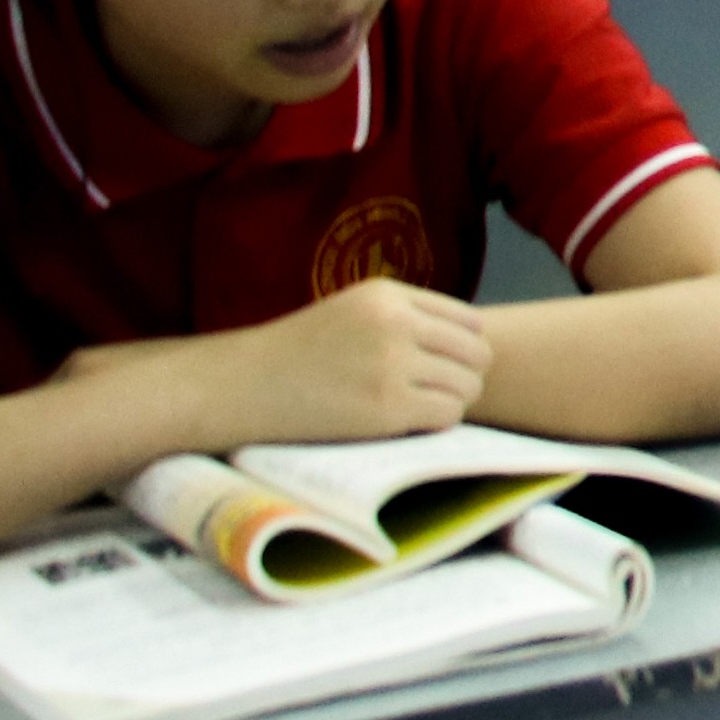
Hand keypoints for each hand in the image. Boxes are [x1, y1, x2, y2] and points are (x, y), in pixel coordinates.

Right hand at [190, 278, 494, 444]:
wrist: (241, 386)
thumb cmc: (297, 354)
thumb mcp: (352, 312)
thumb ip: (404, 317)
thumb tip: (470, 343)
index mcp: (389, 295)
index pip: (469, 321)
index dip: (463, 349)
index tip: (441, 367)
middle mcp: (396, 323)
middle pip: (477, 354)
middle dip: (465, 376)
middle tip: (435, 393)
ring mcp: (392, 365)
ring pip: (467, 386)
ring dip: (451, 402)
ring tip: (417, 408)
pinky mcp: (386, 407)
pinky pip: (447, 415)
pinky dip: (436, 424)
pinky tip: (407, 424)